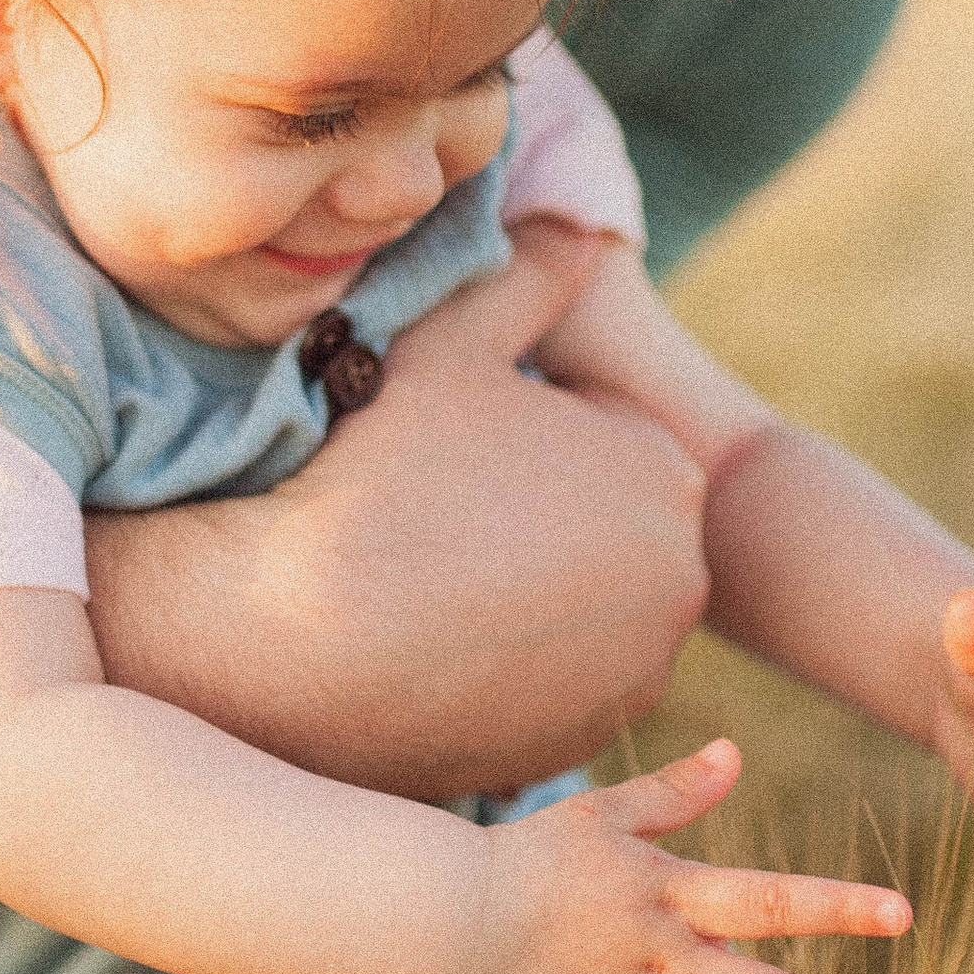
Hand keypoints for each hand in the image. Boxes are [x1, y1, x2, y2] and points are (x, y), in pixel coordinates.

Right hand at [89, 225, 710, 801]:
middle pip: (602, 525)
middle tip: (436, 508)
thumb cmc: (374, 475)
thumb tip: (581, 227)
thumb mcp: (450, 350)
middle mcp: (678, 586)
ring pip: (579, 606)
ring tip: (428, 571)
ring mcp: (633, 677)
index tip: (453, 447)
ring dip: (529, 590)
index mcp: (666, 475)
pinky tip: (431, 638)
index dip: (520, 430)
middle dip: (540, 511)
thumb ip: (529, 279)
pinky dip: (506, 662)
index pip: (600, 435)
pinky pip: (548, 683)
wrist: (295, 639)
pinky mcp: (577, 747)